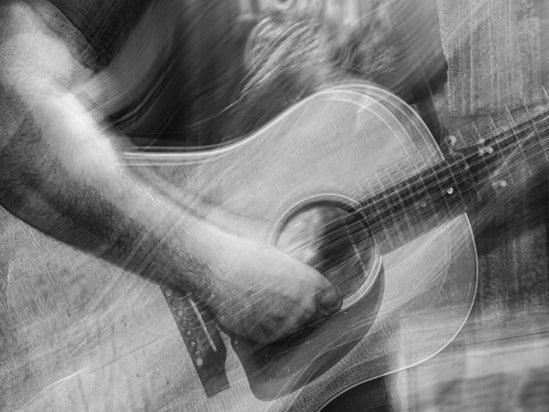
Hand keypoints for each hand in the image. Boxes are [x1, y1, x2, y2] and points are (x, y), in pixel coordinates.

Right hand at [200, 229, 341, 343]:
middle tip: (280, 298)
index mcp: (311, 282)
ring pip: (292, 328)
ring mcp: (284, 322)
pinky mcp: (264, 335)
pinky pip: (272, 336)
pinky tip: (252, 310)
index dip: (326, 301)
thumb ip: (299, 277)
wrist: (216, 266)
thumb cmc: (246, 256)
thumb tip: (310, 288)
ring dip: (283, 320)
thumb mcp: (280, 259)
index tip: (321, 302)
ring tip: (261, 301)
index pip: (333, 301)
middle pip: (313, 317)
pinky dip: (264, 328)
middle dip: (302, 310)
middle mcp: (303, 305)